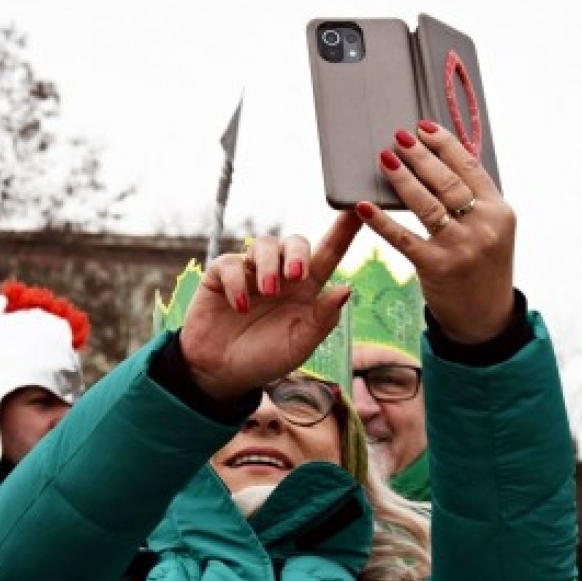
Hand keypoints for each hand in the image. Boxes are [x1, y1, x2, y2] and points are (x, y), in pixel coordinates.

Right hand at [178, 212, 359, 401]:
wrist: (222, 373)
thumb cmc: (266, 358)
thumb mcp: (300, 345)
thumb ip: (323, 319)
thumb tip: (346, 288)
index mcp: (306, 290)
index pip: (329, 254)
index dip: (344, 230)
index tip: (361, 207)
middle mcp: (280, 275)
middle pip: (295, 242)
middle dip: (298, 253)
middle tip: (295, 276)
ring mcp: (250, 273)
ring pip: (264, 244)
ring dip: (268, 266)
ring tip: (267, 292)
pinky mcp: (220, 276)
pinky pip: (231, 263)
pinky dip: (236, 281)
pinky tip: (239, 306)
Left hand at [356, 121, 515, 343]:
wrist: (485, 318)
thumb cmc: (482, 266)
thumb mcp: (492, 230)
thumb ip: (473, 200)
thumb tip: (442, 160)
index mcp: (500, 211)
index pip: (470, 167)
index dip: (444, 144)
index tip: (423, 127)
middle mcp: (484, 226)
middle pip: (447, 181)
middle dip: (420, 156)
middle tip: (398, 137)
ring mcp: (461, 247)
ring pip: (426, 204)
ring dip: (402, 179)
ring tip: (384, 159)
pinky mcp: (437, 267)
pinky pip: (403, 238)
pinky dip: (381, 221)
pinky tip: (364, 207)